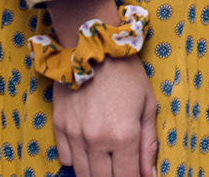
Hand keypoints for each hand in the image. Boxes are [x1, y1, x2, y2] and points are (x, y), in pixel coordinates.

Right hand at [51, 54, 158, 176]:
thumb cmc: (127, 72)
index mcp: (124, 136)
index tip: (134, 175)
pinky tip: (88, 148)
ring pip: (82, 174)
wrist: (94, 44)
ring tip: (105, 161)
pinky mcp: (59, 125)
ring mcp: (75, 134)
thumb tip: (148, 176)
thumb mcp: (148, 104)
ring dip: (95, 172)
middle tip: (119, 166)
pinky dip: (77, 160)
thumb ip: (148, 145)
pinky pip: (65, 158)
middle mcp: (97, 140)